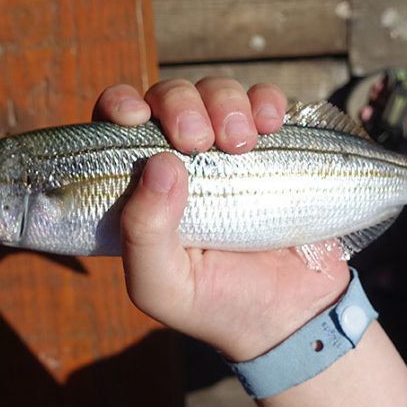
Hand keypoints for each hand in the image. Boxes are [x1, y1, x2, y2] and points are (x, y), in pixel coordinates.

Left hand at [93, 78, 349, 360]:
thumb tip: (158, 163)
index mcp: (143, 188)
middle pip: (168, 97)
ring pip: (214, 91)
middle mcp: (181, 160)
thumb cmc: (216, 303)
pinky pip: (264, 102)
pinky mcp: (271, 148)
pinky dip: (267, 101)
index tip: (134, 117)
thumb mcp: (162, 286)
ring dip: (226, 103)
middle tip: (200, 142)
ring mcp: (227, 150)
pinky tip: (271, 126)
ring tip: (242, 145)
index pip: (115, 126)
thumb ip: (142, 234)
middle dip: (181, 105)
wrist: (290, 316)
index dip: (120, 106)